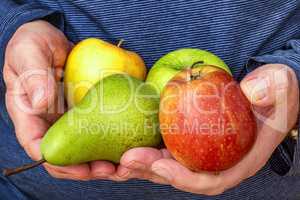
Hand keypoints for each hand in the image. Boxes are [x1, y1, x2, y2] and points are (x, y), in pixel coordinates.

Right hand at [4, 20, 121, 180]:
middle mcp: (49, 122)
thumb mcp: (28, 52)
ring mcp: (69, 118)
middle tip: (111, 171)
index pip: (38, 146)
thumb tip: (41, 103)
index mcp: (28, 115)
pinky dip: (111, 141)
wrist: (55, 37)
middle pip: (65, 156)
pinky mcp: (87, 111)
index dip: (58, 164)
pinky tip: (129, 143)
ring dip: (102, 160)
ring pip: (83, 148)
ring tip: (124, 164)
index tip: (82, 169)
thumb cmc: (34, 42)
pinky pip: (98, 130)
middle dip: (86, 169)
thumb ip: (32, 75)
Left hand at [116, 64, 298, 194]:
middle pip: (173, 176)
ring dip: (130, 166)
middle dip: (145, 172)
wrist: (261, 96)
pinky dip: (132, 148)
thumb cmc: (272, 96)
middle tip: (120, 162)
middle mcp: (209, 163)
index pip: (208, 180)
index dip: (183, 176)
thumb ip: (271, 89)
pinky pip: (154, 148)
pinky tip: (110, 144)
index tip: (160, 164)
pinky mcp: (179, 140)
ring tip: (103, 162)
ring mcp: (192, 152)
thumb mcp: (279, 88)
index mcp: (235, 161)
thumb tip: (252, 92)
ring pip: (158, 166)